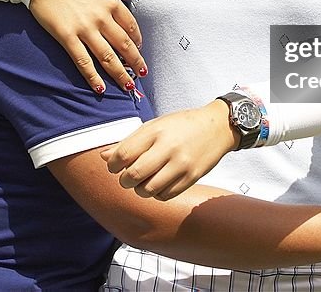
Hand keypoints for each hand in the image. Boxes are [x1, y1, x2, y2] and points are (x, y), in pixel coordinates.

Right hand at [30, 0, 144, 92]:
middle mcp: (101, 17)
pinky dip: (92, 77)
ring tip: (128, 86)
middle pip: (123, 45)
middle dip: (135, 62)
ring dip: (120, 74)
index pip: (130, 26)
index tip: (139, 47)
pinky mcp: (67, 37)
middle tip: (142, 72)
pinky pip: (83, 62)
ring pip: (107, 57)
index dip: (137, 39)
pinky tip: (100, 88)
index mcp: (110, 1)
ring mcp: (84, 29)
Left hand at [101, 100, 239, 199]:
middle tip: (127, 177)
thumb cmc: (180, 125)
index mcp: (155, 132)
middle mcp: (168, 148)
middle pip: (133, 176)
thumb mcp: (154, 126)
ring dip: (140, 189)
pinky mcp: (192, 178)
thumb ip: (128, 142)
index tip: (114, 166)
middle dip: (124, 180)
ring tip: (143, 181)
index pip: (123, 155)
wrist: (217, 127)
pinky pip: (165, 195)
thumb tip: (104, 157)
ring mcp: (181, 165)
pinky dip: (157, 193)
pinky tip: (159, 184)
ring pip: (148, 190)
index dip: (112, 165)